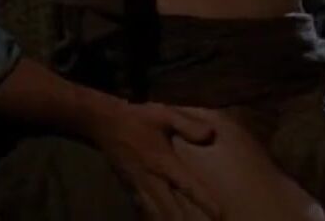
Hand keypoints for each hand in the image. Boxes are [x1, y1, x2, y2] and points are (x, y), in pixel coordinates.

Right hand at [81, 99, 221, 219]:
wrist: (105, 124)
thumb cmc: (139, 118)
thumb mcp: (166, 115)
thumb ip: (189, 126)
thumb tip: (211, 135)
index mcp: (163, 162)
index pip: (188, 186)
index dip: (204, 201)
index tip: (219, 214)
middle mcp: (150, 179)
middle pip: (169, 209)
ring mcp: (137, 186)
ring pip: (154, 212)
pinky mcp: (129, 188)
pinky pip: (142, 208)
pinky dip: (151, 217)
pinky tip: (158, 220)